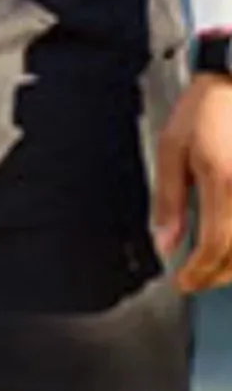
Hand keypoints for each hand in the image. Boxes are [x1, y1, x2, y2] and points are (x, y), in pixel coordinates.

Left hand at [153, 71, 231, 289]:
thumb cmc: (208, 108)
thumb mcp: (172, 147)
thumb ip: (168, 198)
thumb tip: (165, 241)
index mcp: (222, 180)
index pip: (215, 245)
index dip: (200, 272)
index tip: (184, 282)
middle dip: (216, 275)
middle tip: (196, 277)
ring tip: (211, 265)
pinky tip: (231, 246)